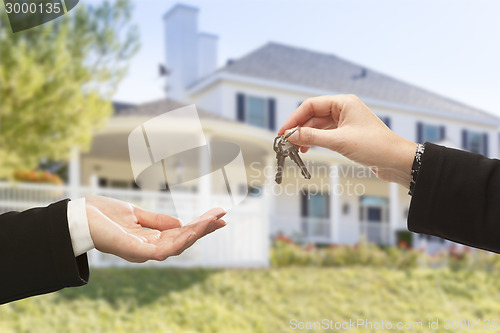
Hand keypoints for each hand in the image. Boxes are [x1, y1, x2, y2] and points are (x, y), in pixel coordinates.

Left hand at [85, 196, 225, 262]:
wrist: (77, 215)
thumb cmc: (102, 214)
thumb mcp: (135, 213)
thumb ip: (156, 220)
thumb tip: (179, 223)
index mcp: (149, 239)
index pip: (180, 234)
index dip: (199, 226)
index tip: (217, 215)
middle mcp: (149, 248)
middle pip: (183, 241)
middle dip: (204, 229)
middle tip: (223, 217)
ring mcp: (143, 251)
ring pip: (177, 246)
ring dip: (197, 233)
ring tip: (213, 220)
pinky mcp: (136, 251)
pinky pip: (163, 250)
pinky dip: (180, 241)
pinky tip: (192, 230)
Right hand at [278, 94, 416, 186]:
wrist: (396, 161)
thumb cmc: (374, 146)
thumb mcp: (339, 141)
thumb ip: (312, 137)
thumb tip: (291, 135)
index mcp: (343, 102)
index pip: (311, 105)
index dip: (295, 118)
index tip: (283, 132)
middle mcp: (344, 109)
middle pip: (313, 115)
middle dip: (299, 128)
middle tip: (286, 142)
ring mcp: (345, 121)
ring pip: (318, 125)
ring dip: (306, 136)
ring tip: (295, 148)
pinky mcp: (347, 133)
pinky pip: (325, 133)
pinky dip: (315, 140)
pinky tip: (307, 149)